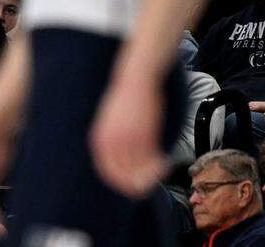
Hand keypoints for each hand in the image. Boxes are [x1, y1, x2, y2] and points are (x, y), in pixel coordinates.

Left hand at [89, 71, 167, 197]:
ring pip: (140, 171)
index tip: (132, 186)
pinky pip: (152, 160)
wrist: (136, 79)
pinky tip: (165, 164)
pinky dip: (159, 166)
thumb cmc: (125, 101)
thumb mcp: (110, 123)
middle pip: (123, 177)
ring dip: (151, 176)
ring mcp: (128, 140)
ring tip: (159, 171)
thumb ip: (111, 143)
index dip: (121, 183)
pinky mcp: (145, 135)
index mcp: (99, 140)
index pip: (107, 172)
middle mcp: (111, 143)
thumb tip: (120, 164)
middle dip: (137, 184)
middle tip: (150, 184)